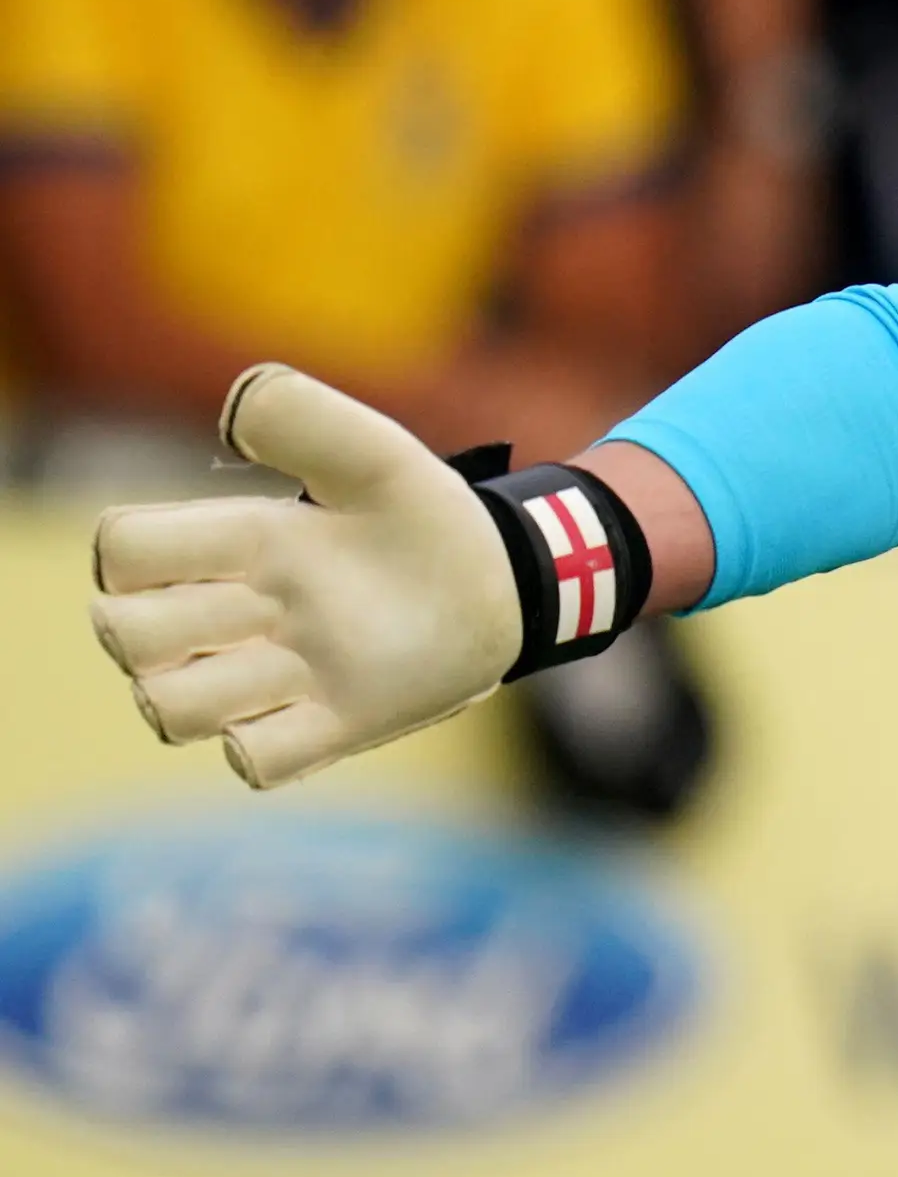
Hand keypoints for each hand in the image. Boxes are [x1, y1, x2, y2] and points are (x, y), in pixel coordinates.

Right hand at [89, 366, 523, 786]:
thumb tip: (229, 414)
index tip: (238, 542)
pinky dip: (270, 744)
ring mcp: (272, 680)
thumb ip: (301, 417)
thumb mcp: (374, 455)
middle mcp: (232, 618)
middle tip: (269, 602)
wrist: (501, 583)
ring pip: (168, 710)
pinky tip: (325, 707)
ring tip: (299, 659)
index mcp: (231, 544)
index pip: (118, 553)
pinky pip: (249, 763)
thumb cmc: (421, 517)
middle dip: (175, 625)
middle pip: (122, 638)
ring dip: (223, 690)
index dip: (142, 554)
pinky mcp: (320, 732)